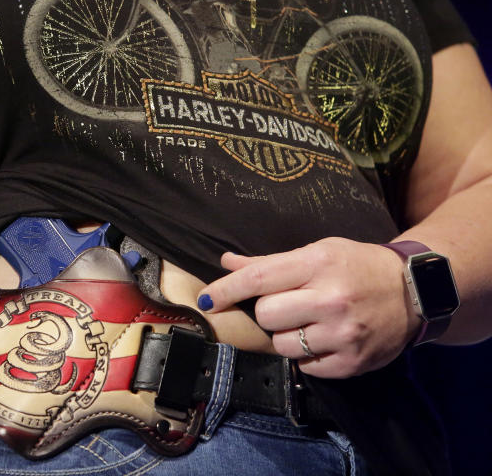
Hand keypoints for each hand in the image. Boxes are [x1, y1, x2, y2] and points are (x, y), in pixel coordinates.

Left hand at [197, 238, 420, 377]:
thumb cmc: (357, 265)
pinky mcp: (352, 362)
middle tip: (289, 305)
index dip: (225, 290)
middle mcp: (331, 299)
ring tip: (308, 323)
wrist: (414, 291)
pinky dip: (307, 356)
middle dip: (269, 312)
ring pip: (281, 345)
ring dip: (286, 336)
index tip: (205, 300)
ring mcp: (343, 333)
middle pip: (265, 315)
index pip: (258, 279)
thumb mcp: (318, 252)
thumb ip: (270, 262)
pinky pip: (305, 367)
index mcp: (318, 263)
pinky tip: (323, 339)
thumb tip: (226, 262)